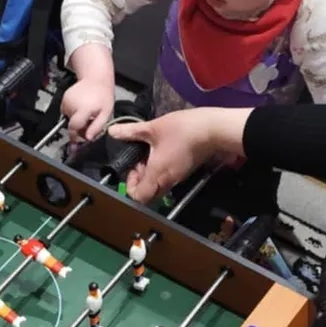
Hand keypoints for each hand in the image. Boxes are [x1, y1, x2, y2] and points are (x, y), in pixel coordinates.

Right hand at [62, 78, 113, 142]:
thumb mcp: (106, 113)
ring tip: (87, 114)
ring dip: (77, 121)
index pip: (74, 128)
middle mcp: (72, 105)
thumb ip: (97, 127)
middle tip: (89, 125)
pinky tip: (82, 108)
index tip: (74, 146)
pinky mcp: (64, 98)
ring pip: (68, 119)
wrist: (96, 78)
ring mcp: (66, 101)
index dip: (74, 138)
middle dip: (79, 129)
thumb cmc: (103, 95)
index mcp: (83, 109)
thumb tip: (88, 138)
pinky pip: (67, 112)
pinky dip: (73, 114)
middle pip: (71, 125)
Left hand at [109, 108, 250, 202]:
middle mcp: (167, 181)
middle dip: (140, 180)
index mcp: (157, 175)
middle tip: (140, 161)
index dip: (131, 187)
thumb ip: (131, 132)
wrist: (213, 129)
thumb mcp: (152, 128)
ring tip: (151, 154)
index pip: (139, 197)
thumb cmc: (182, 129)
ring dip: (151, 174)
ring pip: (159, 186)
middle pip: (148, 193)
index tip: (132, 169)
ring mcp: (178, 177)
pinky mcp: (186, 171)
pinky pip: (168, 178)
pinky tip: (162, 151)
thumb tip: (112, 132)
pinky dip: (161, 169)